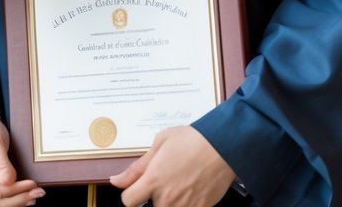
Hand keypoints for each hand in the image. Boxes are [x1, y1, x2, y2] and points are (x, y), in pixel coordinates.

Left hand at [109, 126, 234, 206]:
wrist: (224, 146)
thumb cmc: (192, 140)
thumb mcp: (159, 144)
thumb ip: (137, 167)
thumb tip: (117, 181)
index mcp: (153, 179)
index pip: (128, 201)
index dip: (130, 194)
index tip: (137, 188)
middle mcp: (167, 197)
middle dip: (153, 197)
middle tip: (165, 181)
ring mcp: (185, 205)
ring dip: (170, 201)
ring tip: (179, 184)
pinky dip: (187, 203)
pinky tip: (191, 190)